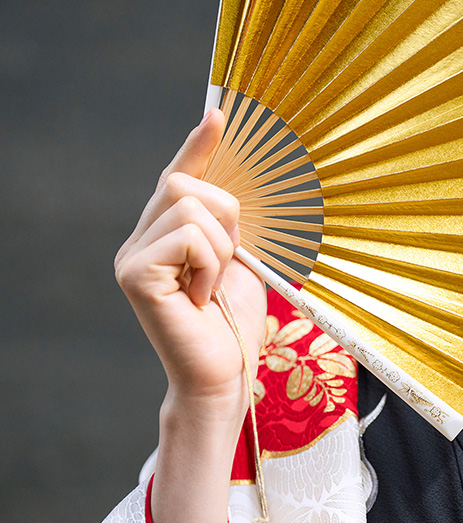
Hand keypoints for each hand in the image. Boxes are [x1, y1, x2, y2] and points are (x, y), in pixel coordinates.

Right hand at [115, 109, 265, 426]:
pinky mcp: (134, 273)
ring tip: (212, 288)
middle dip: (224, 219)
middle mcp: (140, 240)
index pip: (178, 178)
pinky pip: (188, 236)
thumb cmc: (234, 324)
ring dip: (220, 249)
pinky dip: (209, 265)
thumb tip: (231, 188)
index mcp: (165, 235)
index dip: (198, 146)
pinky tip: (202, 297)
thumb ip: (225, 227)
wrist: (224, 373)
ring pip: (190, 207)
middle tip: (226, 266)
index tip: (218, 114)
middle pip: (185, 184)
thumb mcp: (237, 262)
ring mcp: (131, 256)